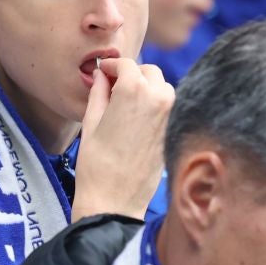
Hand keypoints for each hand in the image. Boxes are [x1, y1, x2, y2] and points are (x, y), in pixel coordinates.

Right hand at [71, 59, 174, 216]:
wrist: (114, 200)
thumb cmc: (96, 164)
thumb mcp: (91, 122)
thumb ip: (98, 92)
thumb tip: (101, 76)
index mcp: (134, 90)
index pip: (127, 64)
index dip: (112, 66)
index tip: (103, 71)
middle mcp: (158, 98)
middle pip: (149, 72)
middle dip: (131, 75)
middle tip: (112, 86)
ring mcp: (170, 115)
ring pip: (162, 88)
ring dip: (146, 89)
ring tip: (125, 103)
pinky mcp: (174, 132)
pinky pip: (168, 108)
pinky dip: (155, 106)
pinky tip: (136, 119)